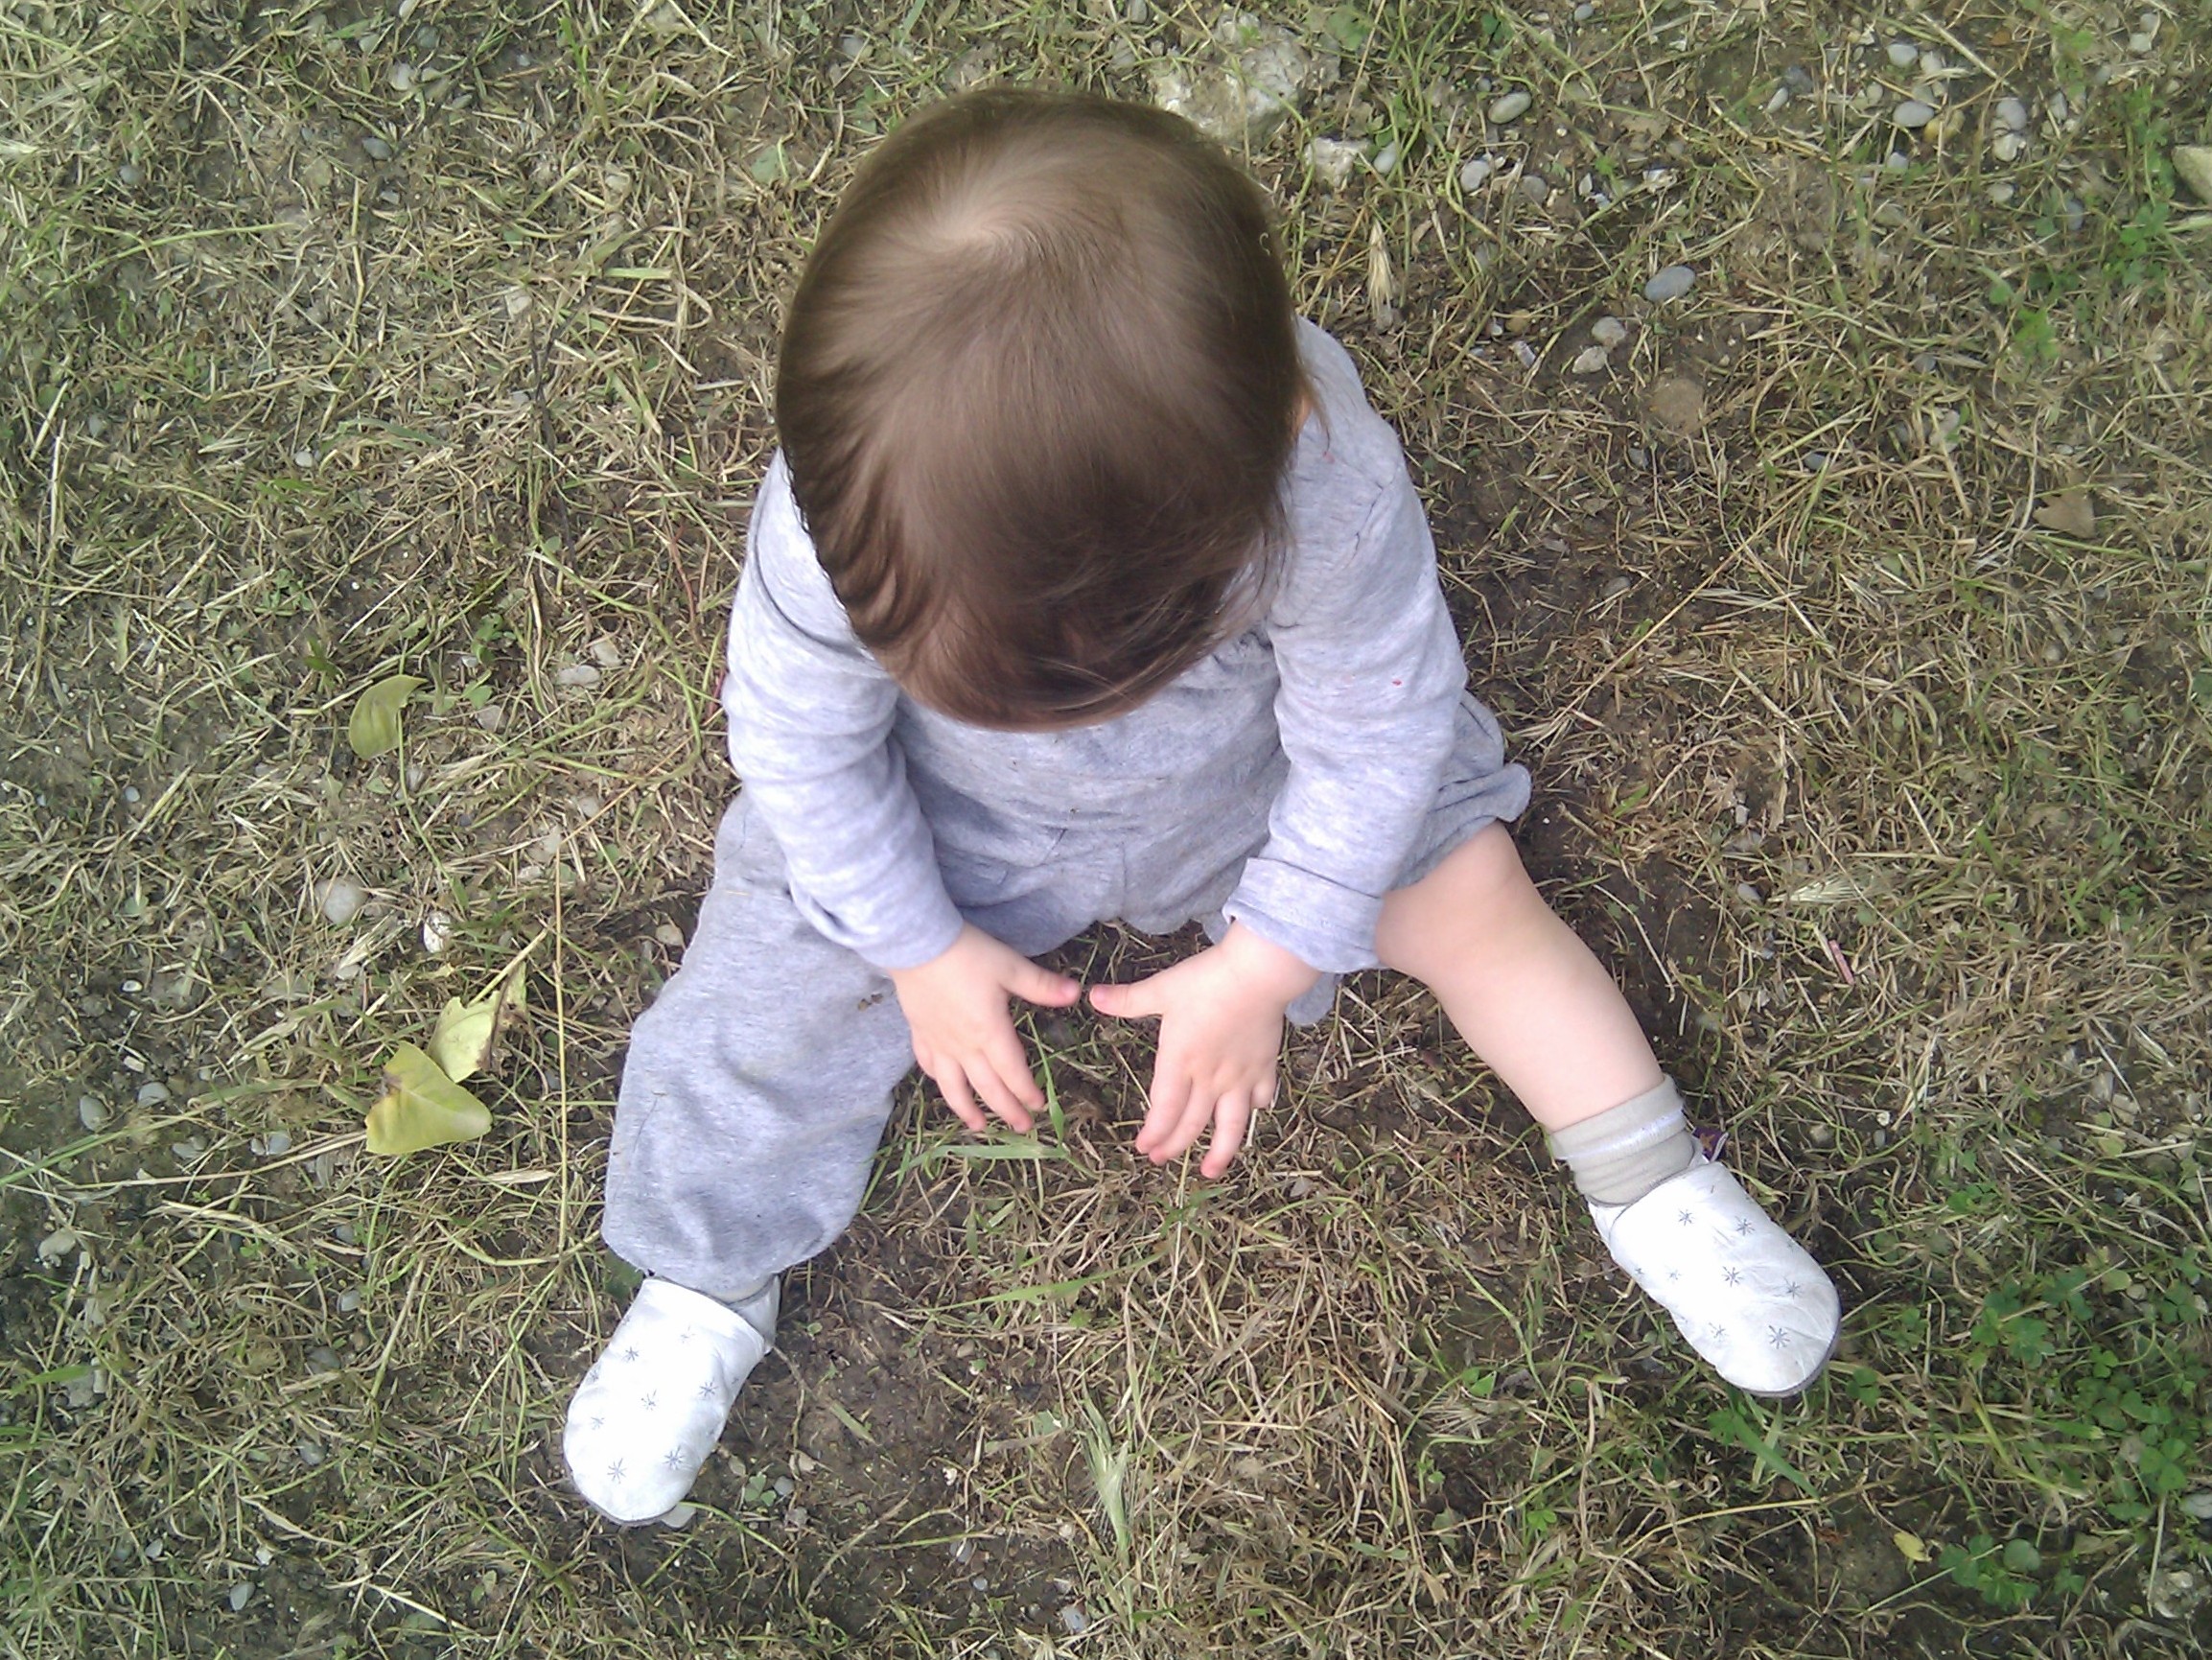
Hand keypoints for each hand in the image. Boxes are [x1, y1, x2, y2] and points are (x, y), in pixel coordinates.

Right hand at [887, 925, 1081, 1134]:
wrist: (917, 945)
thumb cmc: (967, 955)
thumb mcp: (1010, 967)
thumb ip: (1042, 986)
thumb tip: (1076, 994)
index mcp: (991, 1033)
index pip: (1013, 1072)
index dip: (1026, 1092)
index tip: (1038, 1106)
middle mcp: (964, 1046)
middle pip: (988, 1087)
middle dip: (1006, 1110)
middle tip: (1021, 1128)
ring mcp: (940, 1043)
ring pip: (954, 1086)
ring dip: (968, 1109)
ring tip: (979, 1127)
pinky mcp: (920, 1033)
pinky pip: (929, 1065)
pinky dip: (940, 1080)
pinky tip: (945, 1086)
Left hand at [1088, 923, 1318, 1177]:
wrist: (1257, 975)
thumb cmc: (1206, 981)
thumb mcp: (1162, 988)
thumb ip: (1128, 999)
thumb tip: (1092, 997)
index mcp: (1180, 1061)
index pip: (1164, 1110)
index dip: (1153, 1133)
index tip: (1143, 1147)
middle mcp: (1209, 1078)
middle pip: (1191, 1123)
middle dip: (1174, 1145)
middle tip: (1160, 1159)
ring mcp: (1240, 1077)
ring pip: (1231, 1125)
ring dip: (1221, 1151)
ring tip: (1210, 1170)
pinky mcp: (1264, 1067)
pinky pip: (1262, 1097)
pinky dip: (1257, 1109)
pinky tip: (1253, 1112)